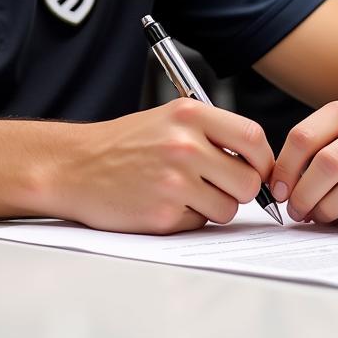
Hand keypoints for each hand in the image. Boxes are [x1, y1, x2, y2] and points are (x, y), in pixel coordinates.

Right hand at [54, 98, 274, 233]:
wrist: (74, 165)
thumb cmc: (123, 143)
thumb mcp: (169, 118)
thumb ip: (212, 133)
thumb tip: (258, 161)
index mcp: (190, 114)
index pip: (253, 138)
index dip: (262, 159)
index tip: (259, 169)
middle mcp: (185, 144)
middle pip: (249, 181)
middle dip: (240, 189)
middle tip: (218, 185)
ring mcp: (174, 181)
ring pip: (228, 208)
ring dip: (213, 206)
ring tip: (183, 191)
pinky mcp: (162, 214)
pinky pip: (198, 223)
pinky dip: (187, 218)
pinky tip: (162, 202)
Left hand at [270, 101, 337, 223]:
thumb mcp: (329, 142)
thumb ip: (303, 159)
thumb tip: (277, 189)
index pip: (303, 138)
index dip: (284, 169)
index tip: (278, 192)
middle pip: (328, 163)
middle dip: (305, 194)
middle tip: (297, 211)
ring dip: (330, 208)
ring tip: (320, 216)